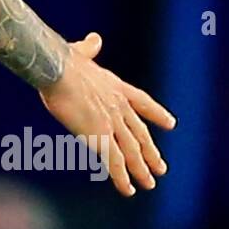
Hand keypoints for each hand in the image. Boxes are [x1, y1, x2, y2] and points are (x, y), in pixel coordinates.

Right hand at [38, 31, 175, 197]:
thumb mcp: (81, 52)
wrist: (57, 69)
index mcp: (116, 87)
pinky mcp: (99, 136)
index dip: (157, 114)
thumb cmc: (63, 61)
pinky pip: (114, 163)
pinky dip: (122, 178)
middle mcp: (119, 107)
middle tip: (161, 168)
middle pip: (140, 134)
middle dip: (150, 153)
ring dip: (141, 169)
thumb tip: (95, 38)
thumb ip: (89, 49)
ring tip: (149, 183)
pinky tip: (128, 190)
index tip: (170, 124)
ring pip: (131, 152)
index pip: (143, 103)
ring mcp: (111, 123)